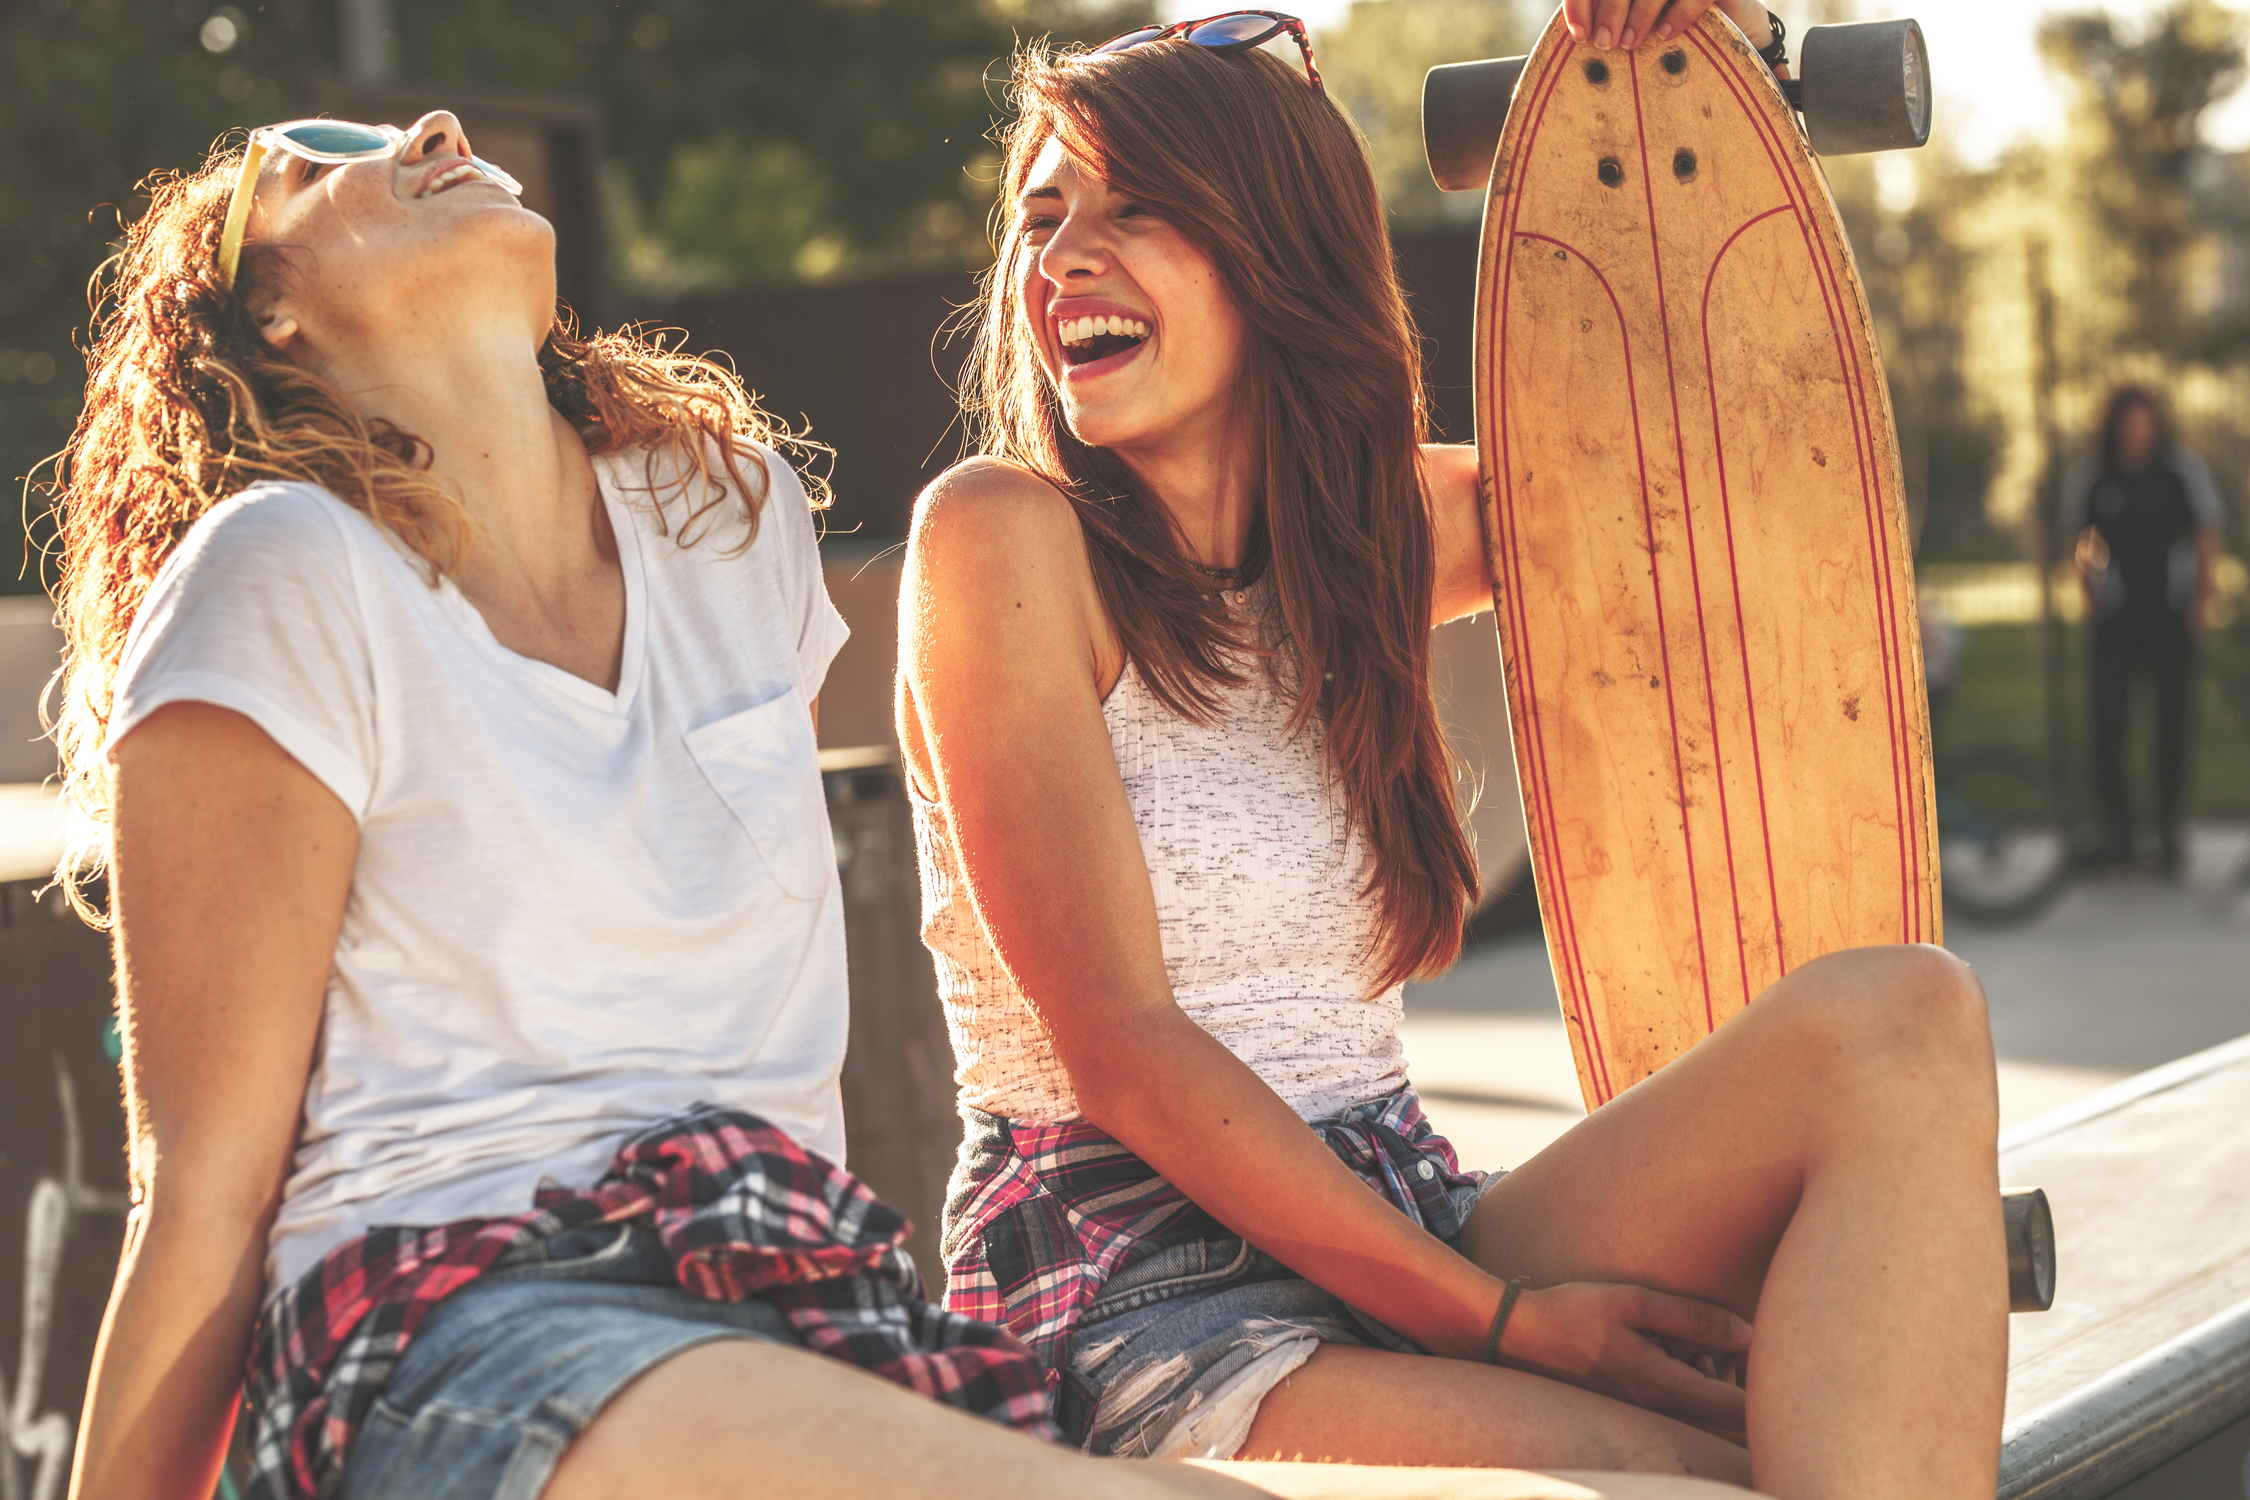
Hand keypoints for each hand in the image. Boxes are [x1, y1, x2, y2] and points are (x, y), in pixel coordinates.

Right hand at [1495, 1281, 1753, 1433]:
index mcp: (1664, 1387)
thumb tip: (1748, 1334)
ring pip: (1706, 1410)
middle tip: (1729, 1340)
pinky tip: (1668, 1348)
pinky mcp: (1638, 1406)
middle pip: (1728, 1418)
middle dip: (1740, 1383)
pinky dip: (1691, 1378)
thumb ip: (1693, 1318)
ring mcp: (1647, 1412)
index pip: (1738, 1412)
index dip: (1771, 1398)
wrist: (1519, 1335)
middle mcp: (1660, 1410)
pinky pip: (1683, 1404)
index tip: (1782, 1363)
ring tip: (1688, 1339)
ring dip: (1714, 1379)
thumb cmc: (1574, 1312)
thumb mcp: (1634, 1302)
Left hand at [1565, 0, 1774, 52]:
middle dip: (1610, 11)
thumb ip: (1612, 13)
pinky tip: (1664, 35)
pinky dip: (1677, 15)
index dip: (1583, 4)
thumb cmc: (1673, 15)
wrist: (1730, 15)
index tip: (1580, 35)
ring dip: (1640, 15)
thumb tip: (1581, 34)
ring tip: (1629, 43)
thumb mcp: (1638, 14)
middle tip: (1604, 43)